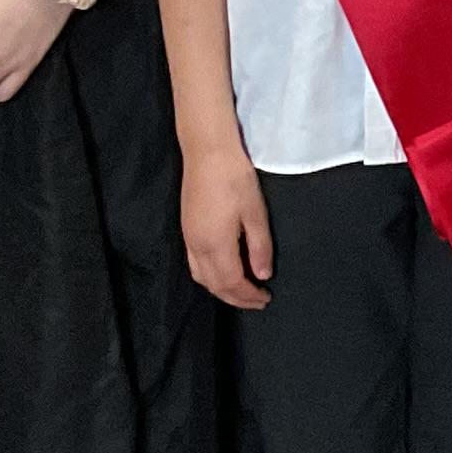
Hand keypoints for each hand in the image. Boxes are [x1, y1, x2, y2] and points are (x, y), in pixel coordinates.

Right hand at [181, 146, 275, 308]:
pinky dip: (210, 277)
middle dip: (236, 298)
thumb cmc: (235, 178)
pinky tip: (223, 272)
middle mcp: (197, 247)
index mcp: (215, 245)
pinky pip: (195, 265)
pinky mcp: (185, 229)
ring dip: (221, 290)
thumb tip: (262, 275)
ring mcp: (188, 238)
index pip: (232, 283)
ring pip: (201, 277)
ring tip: (242, 291)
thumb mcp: (255, 213)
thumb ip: (259, 247)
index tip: (266, 299)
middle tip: (257, 301)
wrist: (207, 152)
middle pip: (214, 285)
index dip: (249, 296)